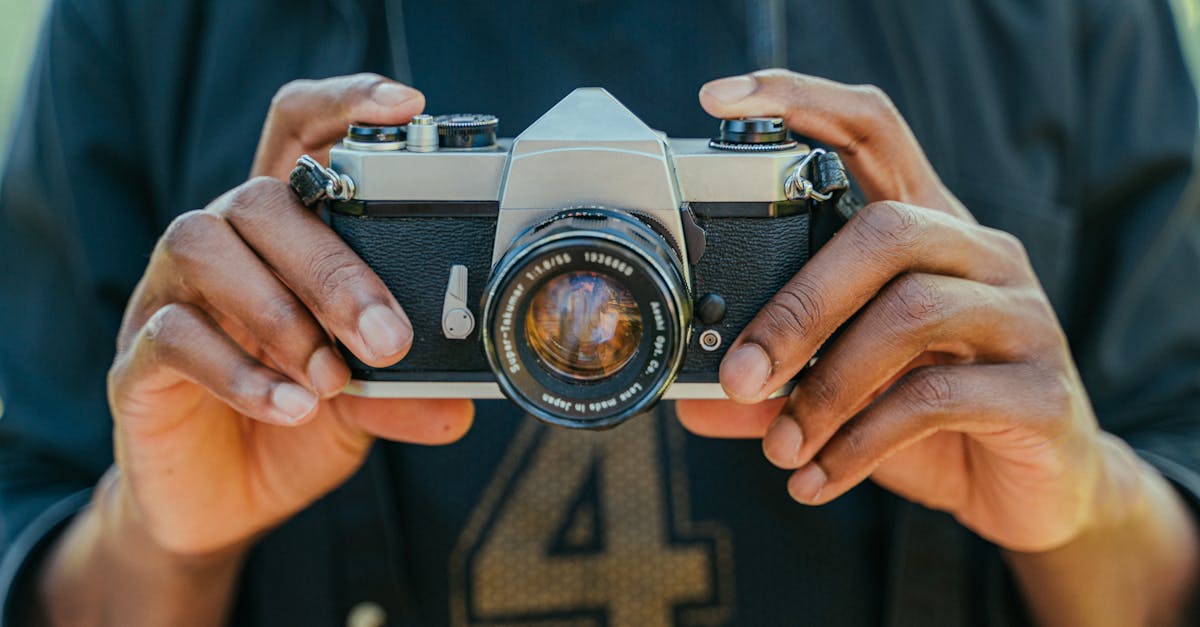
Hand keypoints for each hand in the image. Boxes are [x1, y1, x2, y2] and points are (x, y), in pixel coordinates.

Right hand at [107, 74, 472, 556]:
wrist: (223, 502)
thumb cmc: (296, 425)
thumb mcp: (364, 406)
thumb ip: (402, 392)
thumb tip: (460, 403)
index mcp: (282, 239)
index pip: (297, 136)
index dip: (344, 105)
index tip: (410, 107)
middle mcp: (223, 248)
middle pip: (261, 199)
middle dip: (333, 268)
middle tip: (389, 339)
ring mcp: (168, 297)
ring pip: (204, 246)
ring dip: (281, 314)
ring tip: (332, 379)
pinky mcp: (137, 360)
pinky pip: (172, 336)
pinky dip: (240, 372)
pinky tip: (292, 407)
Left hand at [676, 70, 1135, 552]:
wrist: (1036, 490)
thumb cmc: (935, 419)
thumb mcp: (845, 392)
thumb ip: (777, 384)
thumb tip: (693, 398)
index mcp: (926, 230)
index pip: (871, 131)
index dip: (802, 100)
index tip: (723, 97)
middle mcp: (978, 254)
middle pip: (883, 232)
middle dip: (796, 307)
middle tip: (740, 376)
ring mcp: (1019, 316)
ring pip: (909, 313)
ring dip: (825, 388)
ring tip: (782, 446)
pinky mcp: (1040, 388)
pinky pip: (936, 398)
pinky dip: (861, 443)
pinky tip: (820, 476)